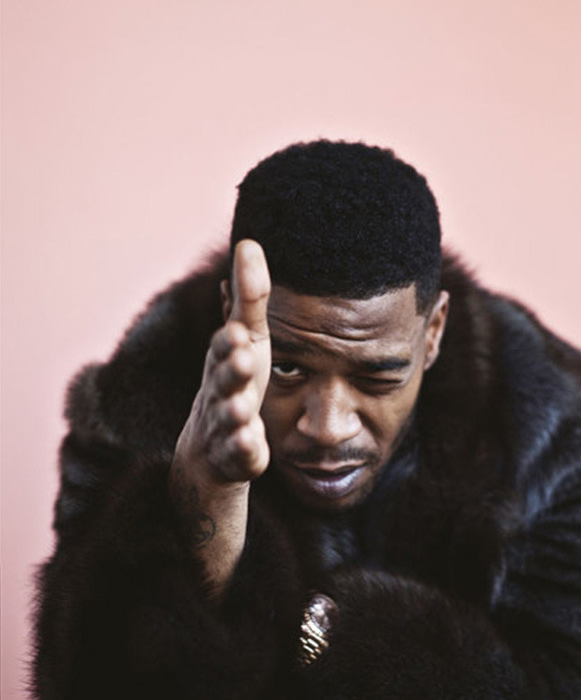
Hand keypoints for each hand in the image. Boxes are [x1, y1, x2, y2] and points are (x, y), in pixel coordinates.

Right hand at [175, 239, 270, 484]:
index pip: (224, 347)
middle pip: (223, 379)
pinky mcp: (237, 456)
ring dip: (235, 410)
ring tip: (243, 408)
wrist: (210, 450)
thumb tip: (248, 243)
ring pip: (229, 417)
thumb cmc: (234, 382)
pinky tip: (251, 444)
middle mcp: (221, 390)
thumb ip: (248, 298)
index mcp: (224, 361)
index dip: (229, 340)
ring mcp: (226, 424)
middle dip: (230, 368)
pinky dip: (243, 448)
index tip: (239, 330)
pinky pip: (239, 453)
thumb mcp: (245, 341)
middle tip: (241, 357)